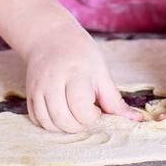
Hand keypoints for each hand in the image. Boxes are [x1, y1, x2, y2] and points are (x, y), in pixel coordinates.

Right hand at [18, 17, 142, 133]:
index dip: (92, 116)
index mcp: (76, 74)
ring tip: (74, 116)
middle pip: (64, 120)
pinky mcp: (29, 93)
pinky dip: (49, 124)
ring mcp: (38, 88)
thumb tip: (136, 119)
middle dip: (79, 125)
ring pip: (48, 123)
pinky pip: (36, 119)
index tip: (97, 110)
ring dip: (64, 127)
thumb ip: (114, 100)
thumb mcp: (101, 72)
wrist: (50, 37)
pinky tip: (60, 116)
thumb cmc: (81, 53)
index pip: (81, 108)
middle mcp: (53, 82)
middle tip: (86, 114)